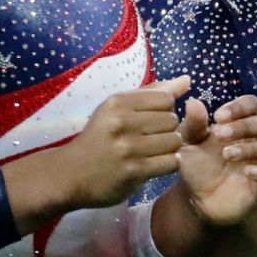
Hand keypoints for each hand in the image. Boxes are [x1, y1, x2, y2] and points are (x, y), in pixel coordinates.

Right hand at [57, 76, 190, 207]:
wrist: (70, 175)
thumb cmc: (99, 138)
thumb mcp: (118, 108)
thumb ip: (153, 92)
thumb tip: (187, 80)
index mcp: (118, 102)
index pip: (166, 98)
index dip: (165, 110)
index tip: (151, 120)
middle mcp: (122, 122)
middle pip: (172, 120)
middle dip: (167, 130)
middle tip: (151, 138)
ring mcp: (128, 147)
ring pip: (174, 141)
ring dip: (168, 148)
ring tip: (152, 152)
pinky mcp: (134, 171)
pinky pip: (171, 162)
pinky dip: (167, 164)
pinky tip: (154, 164)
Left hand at [179, 95, 256, 226]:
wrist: (196, 200)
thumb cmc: (197, 166)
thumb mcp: (189, 144)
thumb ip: (193, 125)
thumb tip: (193, 102)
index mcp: (243, 123)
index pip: (252, 104)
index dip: (239, 107)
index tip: (217, 117)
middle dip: (244, 126)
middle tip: (219, 134)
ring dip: (251, 148)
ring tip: (226, 154)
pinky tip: (247, 172)